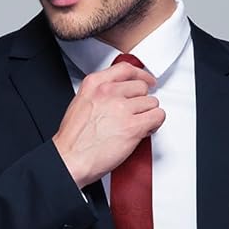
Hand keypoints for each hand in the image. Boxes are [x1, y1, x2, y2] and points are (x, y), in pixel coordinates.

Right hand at [53, 60, 164, 188]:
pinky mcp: (133, 126)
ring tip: (137, 125)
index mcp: (94, 84)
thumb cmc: (74, 139)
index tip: (147, 80)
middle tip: (137, 113)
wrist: (71, 159)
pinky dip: (154, 124)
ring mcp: (122, 108)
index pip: (126, 69)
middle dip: (142, 101)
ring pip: (151, 103)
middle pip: (141, 87)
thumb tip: (120, 94)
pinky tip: (144, 130)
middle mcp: (108, 92)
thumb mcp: (81, 103)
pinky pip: (157, 116)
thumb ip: (101, 93)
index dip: (141, 75)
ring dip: (148, 114)